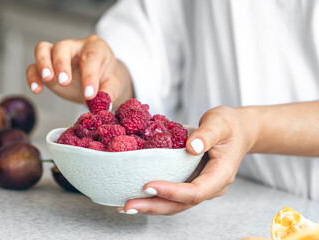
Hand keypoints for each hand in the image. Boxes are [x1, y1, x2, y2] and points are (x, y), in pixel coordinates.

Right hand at [26, 35, 133, 106]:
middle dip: (62, 63)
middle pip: (63, 47)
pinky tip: (37, 89)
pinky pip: (34, 66)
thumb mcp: (114, 85)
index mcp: (96, 47)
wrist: (102, 79)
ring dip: (43, 64)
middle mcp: (75, 47)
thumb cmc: (108, 78)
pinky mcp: (47, 67)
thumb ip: (108, 93)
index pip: (91, 57)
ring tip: (48, 80)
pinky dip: (33, 77)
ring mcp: (59, 55)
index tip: (89, 94)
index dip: (89, 75)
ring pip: (43, 49)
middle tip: (64, 82)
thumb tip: (101, 105)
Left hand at [119, 106, 257, 214]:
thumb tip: (191, 147)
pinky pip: (173, 195)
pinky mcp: (191, 182)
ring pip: (176, 204)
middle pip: (182, 204)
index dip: (172, 192)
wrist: (238, 131)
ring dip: (151, 206)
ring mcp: (201, 186)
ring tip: (126, 206)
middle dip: (154, 206)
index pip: (196, 191)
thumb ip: (207, 134)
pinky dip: (155, 198)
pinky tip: (137, 196)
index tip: (148, 186)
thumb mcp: (220, 123)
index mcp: (221, 174)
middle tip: (128, 206)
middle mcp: (211, 186)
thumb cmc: (229, 125)